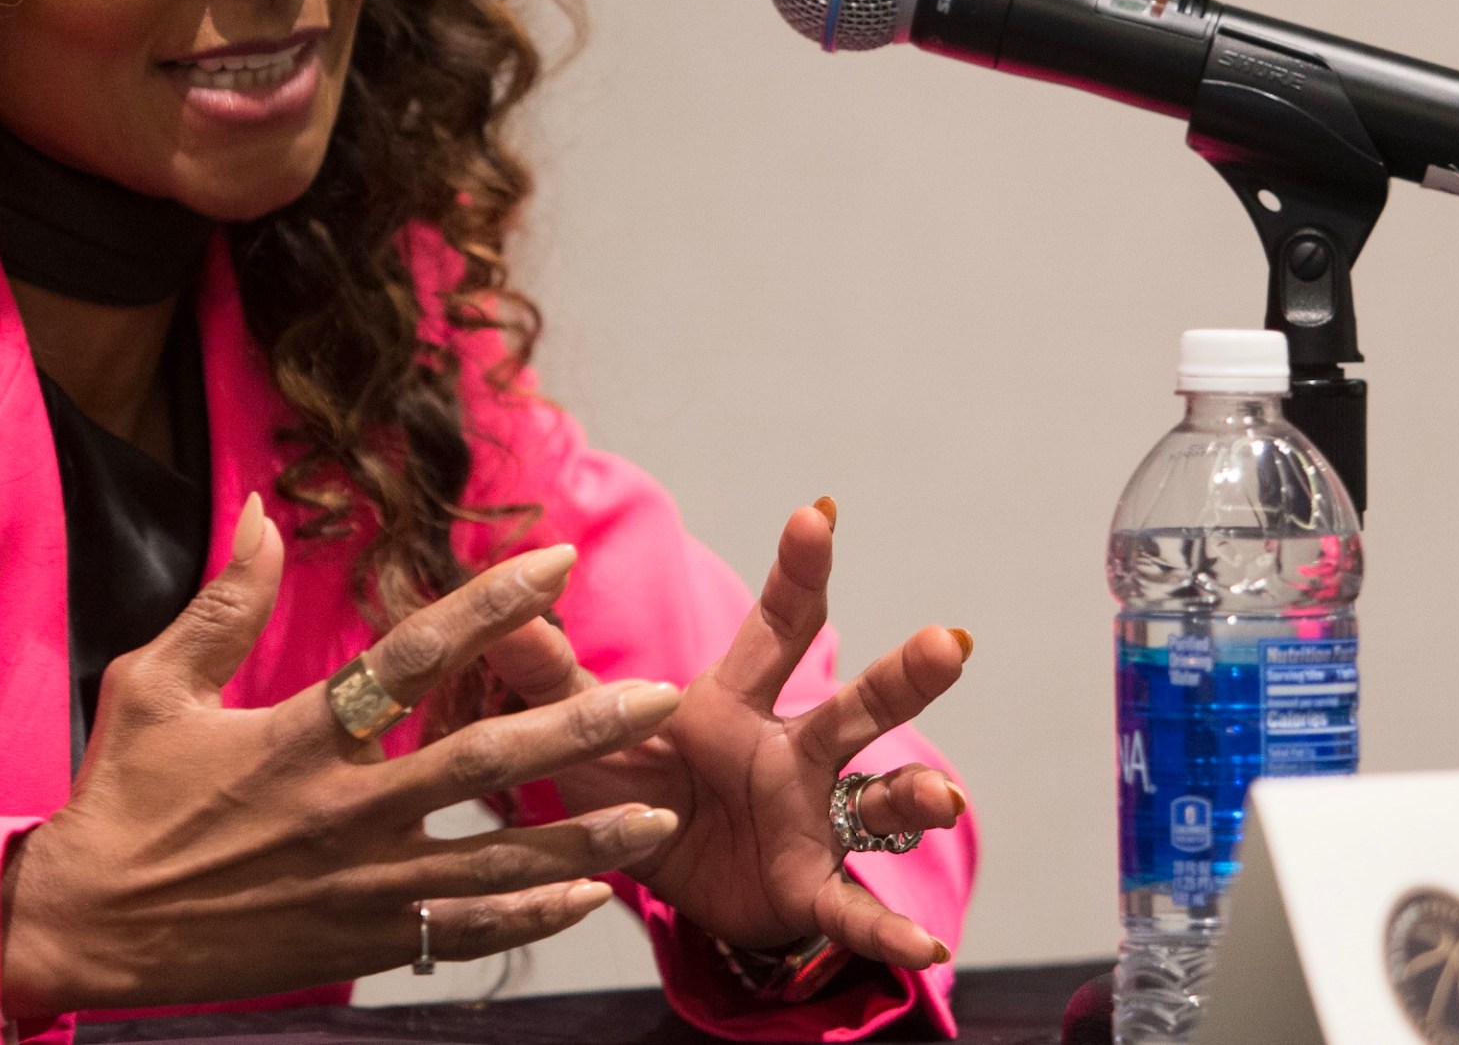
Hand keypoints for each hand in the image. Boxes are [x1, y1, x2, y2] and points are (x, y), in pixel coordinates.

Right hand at [0, 498, 689, 1013]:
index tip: (557, 561)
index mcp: (299, 734)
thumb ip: (223, 601)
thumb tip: (257, 510)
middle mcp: (342, 808)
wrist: (84, 928)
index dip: (491, 605)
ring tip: (660, 811)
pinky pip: (460, 932)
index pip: (414, 656)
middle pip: (485, 761)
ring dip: (584, 835)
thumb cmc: (120, 799)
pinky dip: (527, 915)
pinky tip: (588, 898)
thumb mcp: (155, 684)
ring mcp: (356, 884)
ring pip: (495, 857)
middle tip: (660, 698)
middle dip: (581, 726)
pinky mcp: (355, 941)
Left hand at [484, 498, 970, 968]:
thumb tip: (508, 607)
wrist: (664, 877)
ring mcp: (811, 818)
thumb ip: (551, 674)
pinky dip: (888, 927)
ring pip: (875, 797)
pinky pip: (853, 907)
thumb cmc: (635, 784)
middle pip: (852, 707)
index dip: (797, 572)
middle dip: (903, 676)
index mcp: (734, 703)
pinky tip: (926, 945)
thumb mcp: (589, 733)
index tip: (818, 513)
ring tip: (945, 799)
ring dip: (915, 795)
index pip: (774, 628)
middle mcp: (790, 750)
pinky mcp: (809, 887)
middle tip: (950, 641)